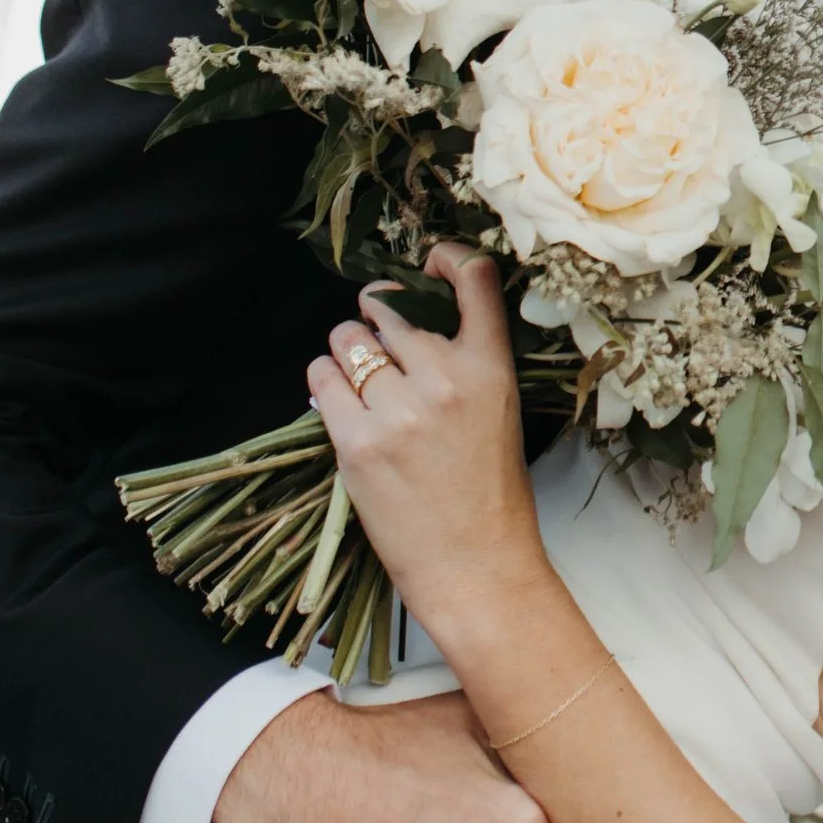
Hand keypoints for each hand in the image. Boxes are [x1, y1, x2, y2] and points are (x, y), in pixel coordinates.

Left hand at [309, 249, 544, 662]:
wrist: (476, 566)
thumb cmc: (490, 493)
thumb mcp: (500, 411)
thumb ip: (464, 361)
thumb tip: (405, 319)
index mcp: (491, 367)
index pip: (473, 276)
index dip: (444, 257)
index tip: (427, 266)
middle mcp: (446, 378)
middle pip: (388, 306)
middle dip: (376, 318)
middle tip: (379, 347)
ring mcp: (399, 410)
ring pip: (347, 338)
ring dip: (346, 351)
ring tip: (360, 383)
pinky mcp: (357, 442)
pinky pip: (321, 378)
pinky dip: (325, 384)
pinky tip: (342, 406)